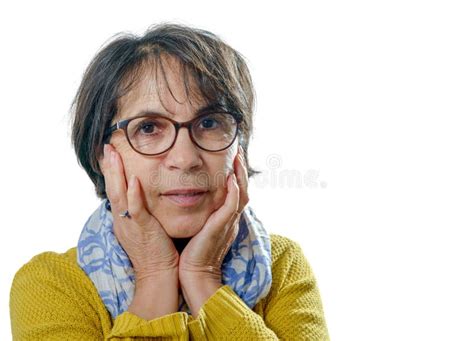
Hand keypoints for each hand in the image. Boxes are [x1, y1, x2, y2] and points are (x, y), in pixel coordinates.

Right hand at [100, 144, 179, 281]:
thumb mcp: (144, 229)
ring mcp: (131, 225)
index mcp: (123, 219)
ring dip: (116, 174)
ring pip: (119, 195)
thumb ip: (141, 213)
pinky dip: (133, 195)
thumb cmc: (156, 252)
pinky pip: (136, 210)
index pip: (114, 191)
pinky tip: (134, 180)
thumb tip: (142, 198)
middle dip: (109, 167)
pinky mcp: (143, 230)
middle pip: (112, 188)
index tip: (109, 154)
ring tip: (113, 154)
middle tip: (107, 146)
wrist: (158, 275)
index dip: (111, 172)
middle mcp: (122, 220)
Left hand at [178, 145, 248, 283]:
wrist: (194, 274)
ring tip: (238, 158)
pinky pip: (231, 207)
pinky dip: (233, 192)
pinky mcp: (220, 228)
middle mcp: (231, 220)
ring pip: (241, 195)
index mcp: (226, 219)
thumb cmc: (193, 254)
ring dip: (241, 175)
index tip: (233, 159)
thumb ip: (202, 215)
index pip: (236, 192)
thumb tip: (194, 200)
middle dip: (242, 170)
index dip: (237, 175)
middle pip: (243, 190)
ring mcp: (228, 224)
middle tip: (240, 152)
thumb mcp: (200, 229)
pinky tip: (231, 178)